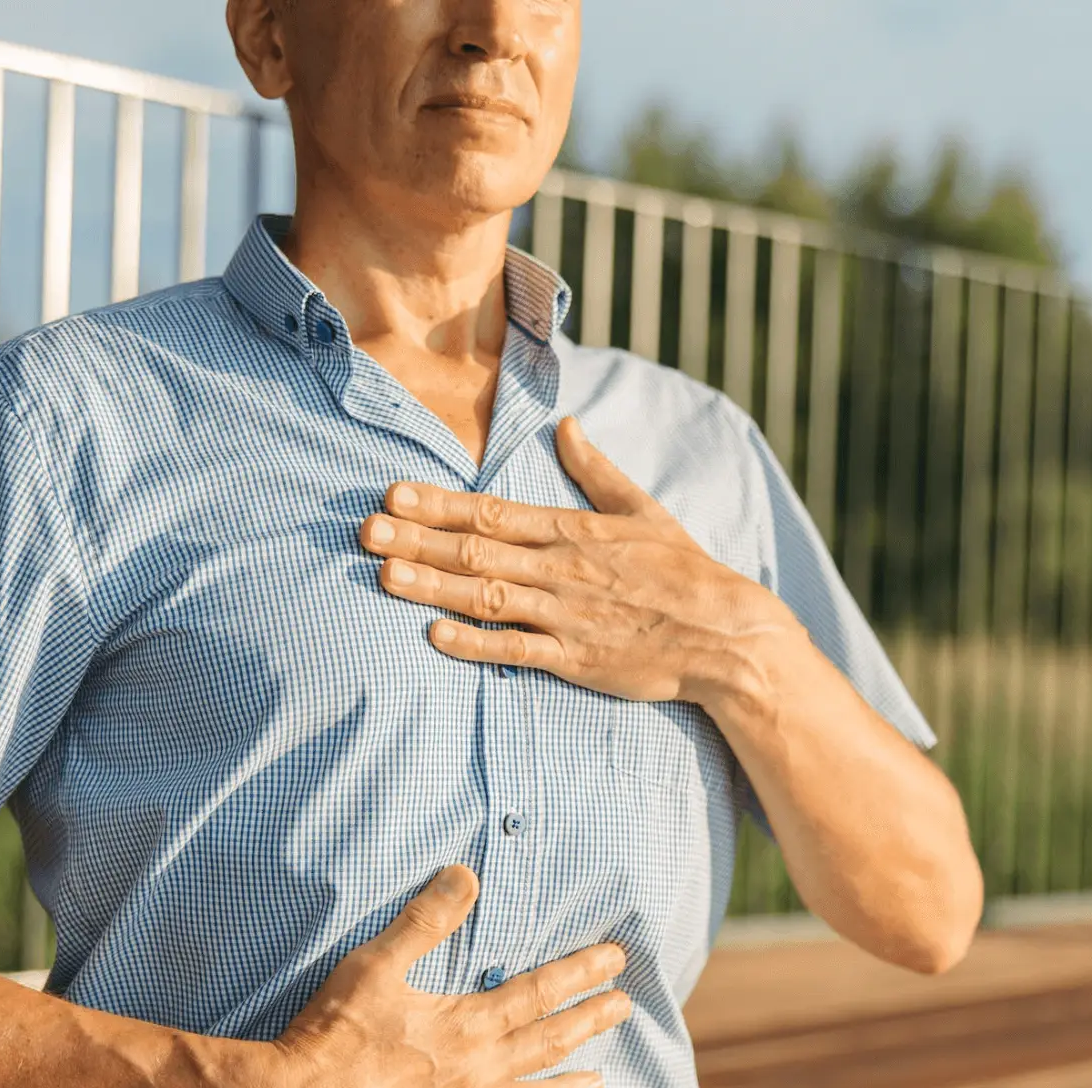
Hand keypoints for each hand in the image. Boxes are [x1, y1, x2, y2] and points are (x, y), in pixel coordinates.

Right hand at [225, 866, 630, 1087]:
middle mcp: (478, 1073)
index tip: (616, 961)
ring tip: (601, 1083)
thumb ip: (425, 920)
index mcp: (468, 1025)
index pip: (541, 993)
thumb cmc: (330, 1034)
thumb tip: (465, 875)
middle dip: (590, 1022)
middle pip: (549, 1043)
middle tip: (625, 1009)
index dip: (581, 974)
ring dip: (570, 1087)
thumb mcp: (374, 964)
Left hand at [358, 417, 802, 708]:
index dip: (439, 503)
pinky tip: (434, 635)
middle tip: (365, 530)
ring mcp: (566, 615)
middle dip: (416, 540)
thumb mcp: (644, 510)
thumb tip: (568, 425)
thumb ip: (597, 470)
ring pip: (486, 597)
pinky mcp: (576, 659)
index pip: (493, 512)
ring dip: (431, 586)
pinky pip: (516, 650)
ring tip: (383, 575)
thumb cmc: (685, 572)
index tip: (395, 493)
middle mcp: (562, 568)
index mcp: (574, 529)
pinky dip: (475, 643)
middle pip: (476, 551)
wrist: (726, 634)